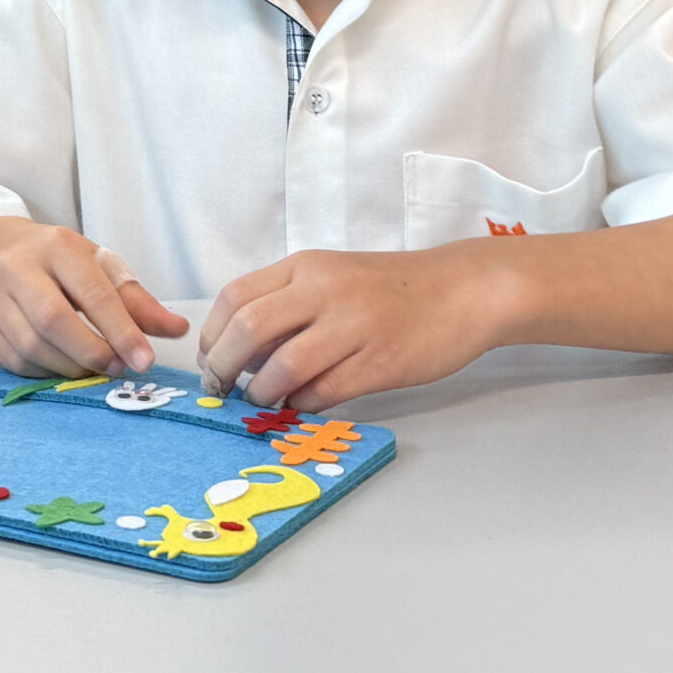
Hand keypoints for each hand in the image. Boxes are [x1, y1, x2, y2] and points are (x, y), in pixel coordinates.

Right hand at [0, 218, 186, 377]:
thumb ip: (135, 299)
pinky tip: (63, 365)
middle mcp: (17, 268)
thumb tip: (178, 329)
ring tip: (95, 368)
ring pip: (31, 345)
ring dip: (70, 367)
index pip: (91, 291)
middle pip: (52, 320)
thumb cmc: (50, 259)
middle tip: (118, 368)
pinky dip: (45, 371)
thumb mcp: (94, 264)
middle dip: (92, 352)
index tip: (145, 360)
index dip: (121, 329)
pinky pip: (15, 361)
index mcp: (55, 247)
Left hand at [198, 245, 513, 410]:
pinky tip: (301, 405)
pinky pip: (324, 391)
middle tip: (221, 389)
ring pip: (283, 366)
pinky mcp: (381, 363)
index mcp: (306, 266)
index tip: (210, 360)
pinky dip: (302, 404)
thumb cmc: (392, 288)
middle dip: (223, 367)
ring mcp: (354, 326)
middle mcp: (325, 290)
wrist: (463, 290)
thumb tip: (240, 352)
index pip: (236, 297)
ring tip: (262, 401)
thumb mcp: (332, 276)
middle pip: (249, 329)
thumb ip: (288, 303)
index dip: (212, 334)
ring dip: (262, 392)